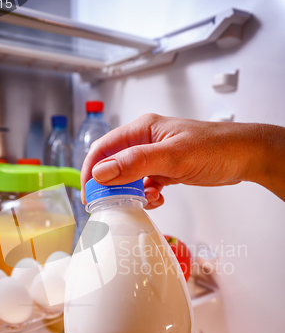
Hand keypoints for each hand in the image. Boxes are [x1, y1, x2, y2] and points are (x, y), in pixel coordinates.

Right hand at [81, 114, 284, 205]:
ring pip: (129, 177)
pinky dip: (147, 195)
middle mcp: (146, 141)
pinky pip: (145, 185)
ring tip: (144, 200)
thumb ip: (136, 163)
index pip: (104, 148)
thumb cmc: (215, 147)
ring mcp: (156, 156)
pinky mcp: (165, 170)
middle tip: (111, 204)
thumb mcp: (173, 156)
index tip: (88, 194)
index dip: (92, 170)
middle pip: (114, 164)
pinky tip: (158, 198)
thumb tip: (102, 172)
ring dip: (131, 192)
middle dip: (110, 185)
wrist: (245, 156)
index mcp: (143, 128)